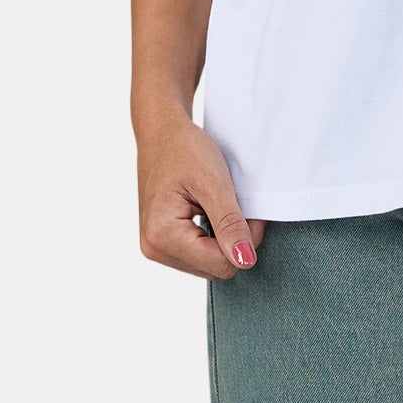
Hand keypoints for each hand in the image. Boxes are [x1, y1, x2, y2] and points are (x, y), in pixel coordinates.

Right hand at [135, 106, 266, 276]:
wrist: (161, 133)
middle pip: (216, 269)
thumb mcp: (214, 183)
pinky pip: (199, 257)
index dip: (245, 240)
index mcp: (162, 235)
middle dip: (234, 241)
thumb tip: (245, 261)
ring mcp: (155, 248)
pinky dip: (212, 239)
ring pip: (209, 266)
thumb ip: (230, 225)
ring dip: (224, 240)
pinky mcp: (161, 244)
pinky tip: (209, 214)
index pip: (221, 264)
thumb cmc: (184, 150)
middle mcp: (154, 248)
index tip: (248, 210)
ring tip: (218, 207)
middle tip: (235, 206)